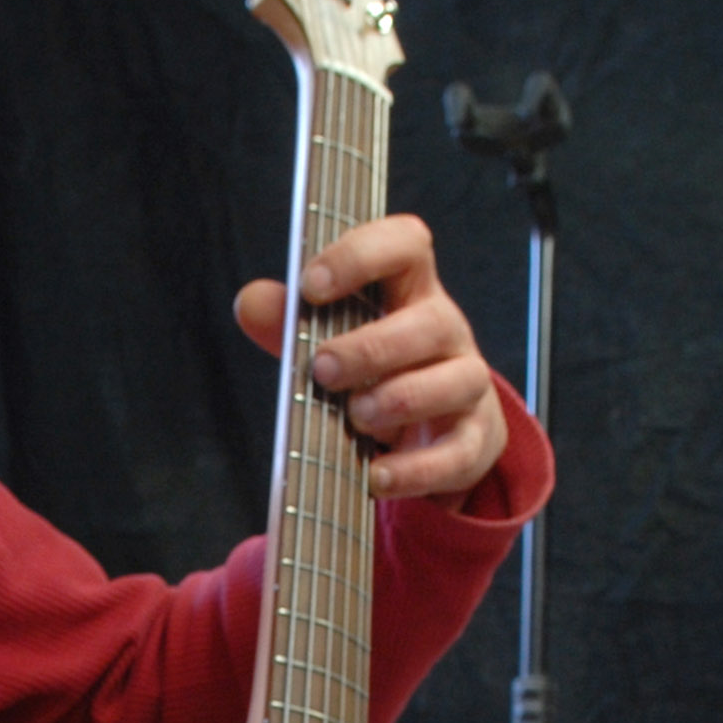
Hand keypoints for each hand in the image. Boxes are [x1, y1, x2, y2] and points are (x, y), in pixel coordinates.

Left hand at [233, 214, 506, 505]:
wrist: (432, 432)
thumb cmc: (376, 372)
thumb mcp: (332, 342)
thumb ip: (290, 322)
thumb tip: (250, 301)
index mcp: (411, 292)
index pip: (406, 245)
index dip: (362, 255)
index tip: (312, 284)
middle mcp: (446, 331)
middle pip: (430, 323)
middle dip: (373, 347)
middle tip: (323, 369)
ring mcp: (466, 385)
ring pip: (456, 381)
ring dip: (400, 399)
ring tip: (355, 416)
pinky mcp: (472, 441)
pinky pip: (456, 454)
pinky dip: (415, 469)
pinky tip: (376, 476)